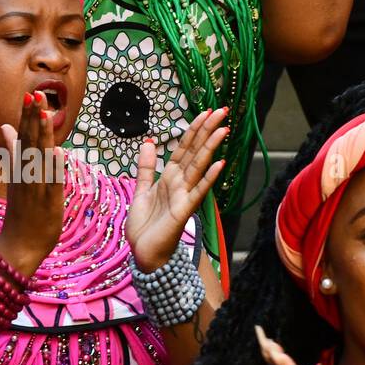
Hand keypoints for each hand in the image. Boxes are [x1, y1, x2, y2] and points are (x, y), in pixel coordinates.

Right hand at [0, 90, 65, 276]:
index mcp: (19, 168)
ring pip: (39, 157)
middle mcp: (25, 175)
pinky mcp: (46, 202)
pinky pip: (51, 181)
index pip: (24, 137)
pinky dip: (54, 167)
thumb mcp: (14, 178)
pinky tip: (58, 152)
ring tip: (46, 115)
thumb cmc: (21, 212)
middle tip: (37, 94)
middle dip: (34, 118)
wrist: (18, 245)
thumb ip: (12, 153)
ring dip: (42, 136)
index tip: (32, 95)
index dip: (28, 116)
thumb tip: (7, 128)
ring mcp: (35, 188)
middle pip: (30, 142)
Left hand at [126, 108, 228, 271]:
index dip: (193, 129)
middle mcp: (180, 183)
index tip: (205, 112)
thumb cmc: (145, 226)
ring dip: (211, 147)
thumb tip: (147, 143)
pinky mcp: (184, 210)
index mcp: (169, 177)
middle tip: (222, 111)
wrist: (144, 253)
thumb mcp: (141, 190)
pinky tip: (220, 164)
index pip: (184, 148)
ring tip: (223, 129)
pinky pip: (198, 191)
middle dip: (207, 130)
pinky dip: (208, 177)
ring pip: (199, 166)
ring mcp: (184, 195)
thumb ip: (146, 167)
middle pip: (195, 151)